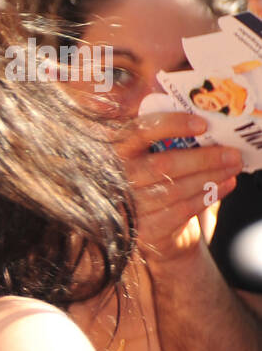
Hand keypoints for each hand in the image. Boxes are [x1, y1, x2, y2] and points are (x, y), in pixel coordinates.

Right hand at [110, 112, 241, 265]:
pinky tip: (223, 186)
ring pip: (175, 189)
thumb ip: (169, 138)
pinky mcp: (145, 228)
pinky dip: (206, 197)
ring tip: (232, 169)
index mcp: (117, 151)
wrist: (150, 225)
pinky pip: (181, 210)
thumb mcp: (153, 154)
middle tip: (232, 153)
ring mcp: (129, 205)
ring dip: (210, 177)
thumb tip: (209, 122)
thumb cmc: (156, 181)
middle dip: (203, 158)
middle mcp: (118, 178)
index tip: (202, 125)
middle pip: (162, 164)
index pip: (138, 132)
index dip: (170, 125)